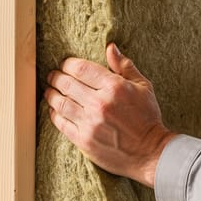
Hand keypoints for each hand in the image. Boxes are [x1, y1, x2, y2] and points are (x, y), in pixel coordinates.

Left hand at [44, 43, 175, 187]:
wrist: (150, 152)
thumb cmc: (147, 117)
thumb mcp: (143, 87)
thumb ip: (124, 66)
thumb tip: (110, 47)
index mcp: (114, 87)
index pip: (81, 68)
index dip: (68, 64)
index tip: (65, 65)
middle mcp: (99, 103)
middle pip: (67, 84)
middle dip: (56, 77)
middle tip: (53, 76)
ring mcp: (90, 123)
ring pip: (61, 103)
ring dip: (51, 95)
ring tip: (50, 91)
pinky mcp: (84, 140)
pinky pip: (61, 123)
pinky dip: (55, 114)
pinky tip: (54, 110)